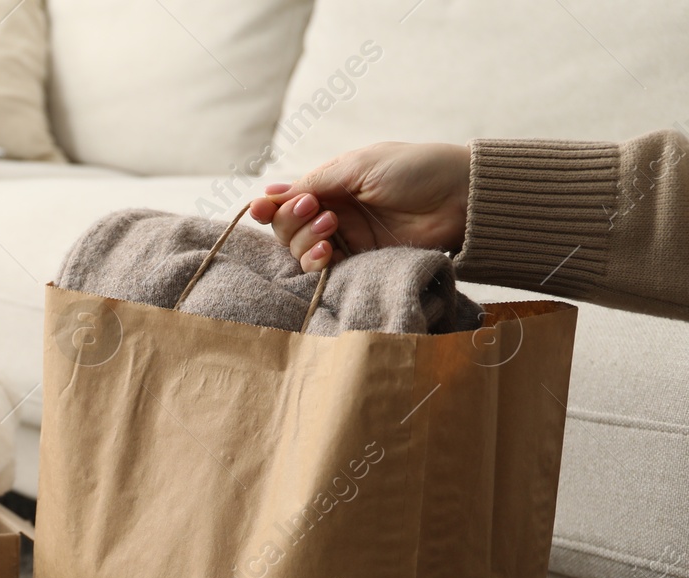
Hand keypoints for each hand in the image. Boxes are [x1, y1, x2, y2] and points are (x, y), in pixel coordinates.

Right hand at [247, 141, 470, 271]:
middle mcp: (335, 211)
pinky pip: (323, 269)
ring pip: (300, 250)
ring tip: (329, 229)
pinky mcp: (360, 261)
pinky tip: (327, 253)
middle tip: (316, 211)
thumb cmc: (415, 170)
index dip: (270, 205)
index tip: (260, 208)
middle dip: (291, 221)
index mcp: (333, 183)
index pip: (288, 199)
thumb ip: (315, 182)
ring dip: (304, 241)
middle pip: (287, 227)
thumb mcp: (359, 166)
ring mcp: (347, 238)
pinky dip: (316, 263)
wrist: (460, 198)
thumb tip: (271, 194)